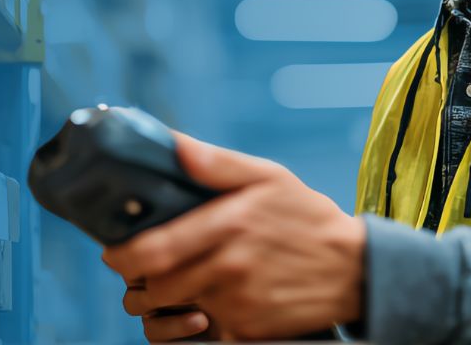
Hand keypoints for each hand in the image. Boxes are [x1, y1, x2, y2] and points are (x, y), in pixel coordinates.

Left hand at [103, 133, 365, 340]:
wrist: (356, 270)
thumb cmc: (307, 218)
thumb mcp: (268, 177)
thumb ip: (215, 163)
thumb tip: (172, 144)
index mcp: (229, 224)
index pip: (153, 250)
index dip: (122, 256)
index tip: (114, 252)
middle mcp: (229, 267)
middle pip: (156, 286)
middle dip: (139, 281)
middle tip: (140, 269)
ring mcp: (238, 303)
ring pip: (175, 309)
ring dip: (165, 300)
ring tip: (172, 283)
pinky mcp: (248, 330)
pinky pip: (204, 329)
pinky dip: (197, 318)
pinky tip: (208, 300)